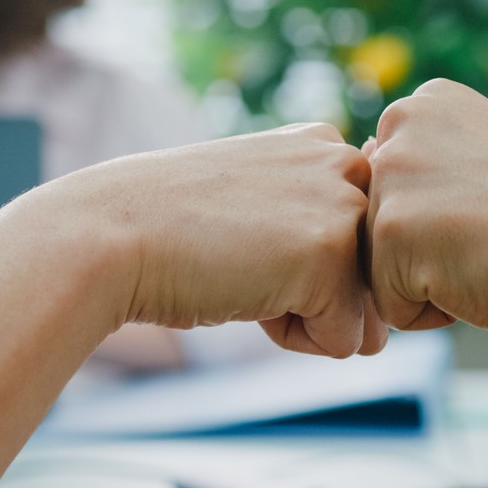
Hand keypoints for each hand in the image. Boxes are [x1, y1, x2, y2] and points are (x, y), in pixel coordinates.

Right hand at [36, 123, 385, 357]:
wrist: (108, 238)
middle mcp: (348, 164)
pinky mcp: (334, 257)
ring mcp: (345, 207)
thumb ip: (325, 250)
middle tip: (241, 259)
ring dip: (305, 318)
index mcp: (327, 145)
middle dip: (314, 295)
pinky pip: (343, 342)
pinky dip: (290, 339)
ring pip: (365, 315)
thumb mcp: (260, 217)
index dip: (301, 267)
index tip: (241, 237)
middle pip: (372, 280)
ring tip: (243, 273)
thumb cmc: (173, 237)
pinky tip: (243, 294)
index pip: (359, 244)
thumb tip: (379, 336)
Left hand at [365, 80, 487, 342]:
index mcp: (431, 102)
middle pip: (380, 222)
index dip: (449, 218)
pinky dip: (436, 312)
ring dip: (433, 281)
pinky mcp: (391, 230)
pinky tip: (481, 281)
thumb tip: (386, 192)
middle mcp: (402, 123)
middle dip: (430, 249)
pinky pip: (393, 304)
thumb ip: (438, 169)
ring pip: (383, 265)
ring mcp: (393, 174)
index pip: (398, 186)